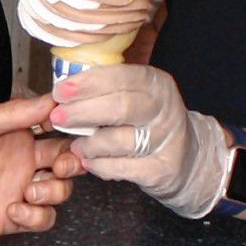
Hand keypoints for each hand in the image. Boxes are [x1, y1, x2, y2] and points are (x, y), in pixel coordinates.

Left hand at [0, 94, 82, 239]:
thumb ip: (14, 113)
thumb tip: (49, 100)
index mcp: (13, 134)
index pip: (55, 128)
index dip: (71, 131)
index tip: (76, 133)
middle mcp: (20, 160)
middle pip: (66, 160)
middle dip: (72, 163)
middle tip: (61, 166)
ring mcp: (17, 189)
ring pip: (59, 191)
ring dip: (53, 192)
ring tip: (30, 191)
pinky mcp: (13, 217)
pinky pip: (42, 219)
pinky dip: (36, 216)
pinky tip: (15, 209)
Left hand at [53, 65, 229, 218]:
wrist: (188, 157)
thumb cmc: (149, 122)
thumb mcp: (138, 96)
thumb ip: (108, 90)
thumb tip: (63, 88)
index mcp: (156, 84)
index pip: (120, 77)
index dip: (87, 84)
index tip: (60, 91)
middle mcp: (164, 109)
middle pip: (120, 107)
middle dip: (83, 111)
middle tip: (57, 117)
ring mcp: (166, 140)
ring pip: (120, 140)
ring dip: (89, 143)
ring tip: (75, 146)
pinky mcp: (162, 168)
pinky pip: (123, 167)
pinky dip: (100, 165)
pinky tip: (89, 161)